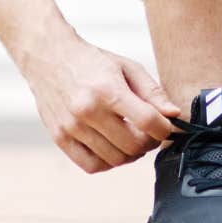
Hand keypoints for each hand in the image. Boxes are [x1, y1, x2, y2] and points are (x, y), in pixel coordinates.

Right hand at [21, 36, 180, 173]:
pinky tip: (111, 147)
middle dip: (149, 142)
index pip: (148, 122)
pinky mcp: (59, 138)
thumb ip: (152, 92)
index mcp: (107, 89)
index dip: (165, 129)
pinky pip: (91, 166)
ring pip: (115, 159)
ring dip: (130, 154)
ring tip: (130, 138)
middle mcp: (88, 110)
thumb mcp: (126, 67)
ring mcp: (71, 127)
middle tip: (148, 133)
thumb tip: (173, 115)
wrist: (48, 57)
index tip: (166, 126)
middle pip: (133, 145)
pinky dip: (108, 162)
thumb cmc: (91, 61)